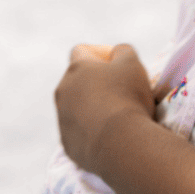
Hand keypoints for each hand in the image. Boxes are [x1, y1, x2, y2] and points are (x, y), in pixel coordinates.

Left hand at [55, 43, 154, 174]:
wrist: (118, 142)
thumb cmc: (127, 96)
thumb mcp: (133, 63)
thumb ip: (123, 51)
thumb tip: (116, 52)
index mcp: (76, 69)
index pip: (81, 51)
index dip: (100, 52)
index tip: (117, 62)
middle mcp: (63, 91)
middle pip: (77, 80)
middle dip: (97, 81)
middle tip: (122, 89)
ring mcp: (62, 118)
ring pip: (76, 105)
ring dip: (93, 105)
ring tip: (119, 114)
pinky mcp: (67, 142)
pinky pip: (79, 129)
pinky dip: (92, 128)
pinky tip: (112, 133)